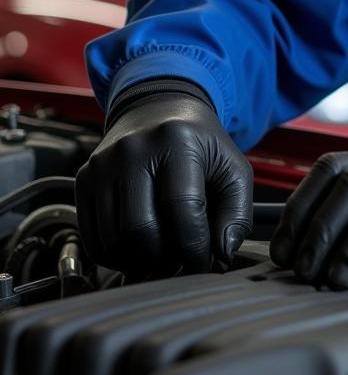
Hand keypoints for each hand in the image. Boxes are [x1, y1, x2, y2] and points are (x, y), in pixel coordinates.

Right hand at [75, 82, 252, 275]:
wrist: (159, 111)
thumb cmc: (200, 145)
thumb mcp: (233, 169)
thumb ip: (237, 212)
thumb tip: (223, 254)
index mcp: (177, 141)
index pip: (182, 208)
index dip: (195, 246)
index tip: (205, 261)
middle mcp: (134, 150)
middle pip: (140, 230)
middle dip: (165, 258)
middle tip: (181, 262)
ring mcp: (103, 164)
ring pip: (113, 240)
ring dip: (140, 262)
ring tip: (163, 256)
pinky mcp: (84, 179)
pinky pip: (92, 238)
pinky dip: (116, 257)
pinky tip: (139, 251)